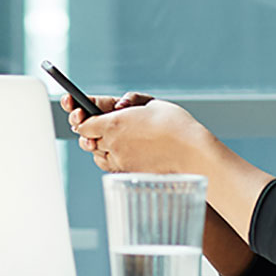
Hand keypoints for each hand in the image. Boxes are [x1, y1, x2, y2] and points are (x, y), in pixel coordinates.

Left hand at [72, 95, 210, 173]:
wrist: (192, 153)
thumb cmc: (176, 125)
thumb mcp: (152, 103)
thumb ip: (130, 103)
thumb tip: (118, 106)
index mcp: (114, 123)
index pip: (83, 124)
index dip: (83, 119)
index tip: (86, 115)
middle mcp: (113, 144)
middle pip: (87, 140)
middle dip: (91, 133)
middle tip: (98, 125)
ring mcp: (120, 161)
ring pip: (97, 155)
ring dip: (100, 146)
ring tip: (113, 137)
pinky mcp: (129, 173)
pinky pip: (110, 166)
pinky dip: (110, 159)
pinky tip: (122, 151)